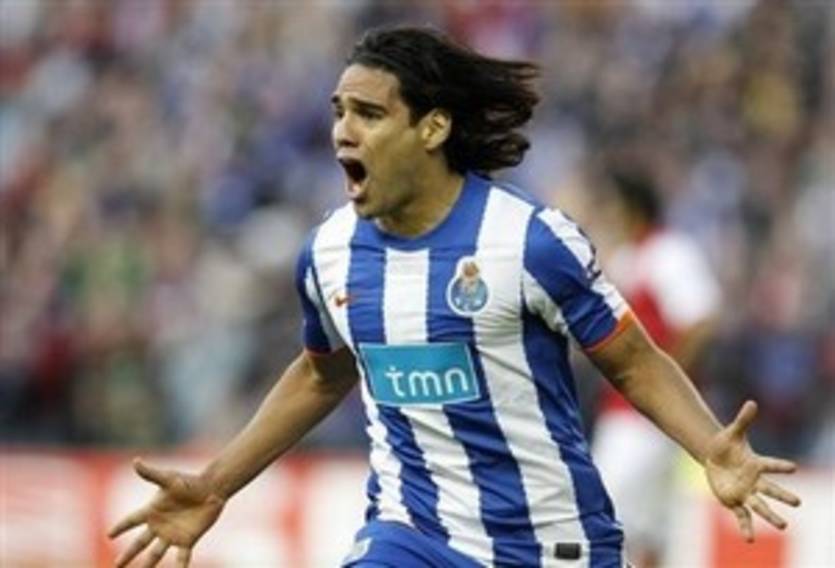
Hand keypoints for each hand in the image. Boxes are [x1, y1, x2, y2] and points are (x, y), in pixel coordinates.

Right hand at [108, 458, 225, 566]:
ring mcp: (172, 534)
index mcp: (152, 510)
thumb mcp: (169, 478)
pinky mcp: (187, 539)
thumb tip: (136, 461)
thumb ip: (151, 474)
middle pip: (139, 543)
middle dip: (128, 555)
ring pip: (156, 554)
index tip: (109, 534)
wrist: (212, 489)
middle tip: (117, 566)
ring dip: (148, 565)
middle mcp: (160, 525)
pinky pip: (181, 557)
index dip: (120, 527)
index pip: (132, 520)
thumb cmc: (190, 482)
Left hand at [704, 400, 800, 541]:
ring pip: (761, 506)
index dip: (781, 465)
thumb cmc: (727, 445)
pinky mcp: (735, 502)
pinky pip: (742, 516)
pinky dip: (746, 527)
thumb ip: (743, 420)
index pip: (770, 465)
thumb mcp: (732, 432)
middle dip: (783, 495)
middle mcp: (754, 481)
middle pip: (771, 489)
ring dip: (771, 516)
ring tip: (783, 526)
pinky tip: (749, 539)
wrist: (716, 458)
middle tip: (798, 502)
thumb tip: (752, 402)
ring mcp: (746, 493)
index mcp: (756, 463)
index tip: (794, 467)